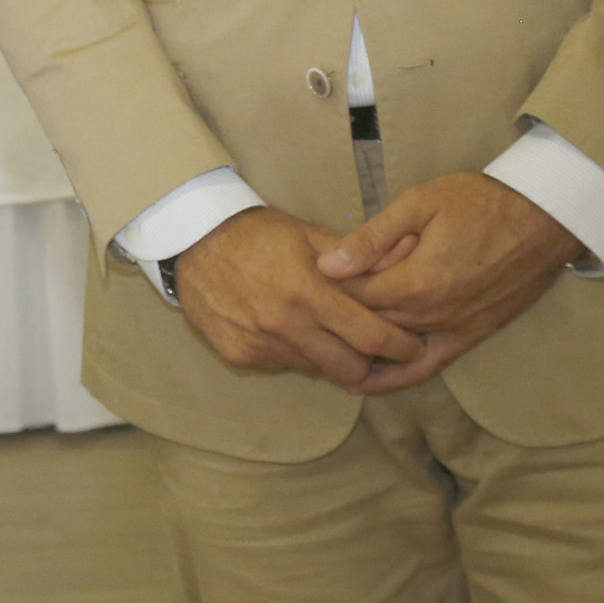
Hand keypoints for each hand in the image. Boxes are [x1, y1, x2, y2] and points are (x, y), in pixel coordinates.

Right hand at [172, 206, 425, 390]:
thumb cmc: (257, 233)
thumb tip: (410, 260)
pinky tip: (288, 329)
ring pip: (317, 369)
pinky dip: (295, 353)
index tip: (413, 345)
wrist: (191, 240)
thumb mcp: (310, 234)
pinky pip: (283, 365)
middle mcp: (284, 324)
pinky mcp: (239, 355)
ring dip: (331, 357)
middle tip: (377, 349)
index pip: (371, 337)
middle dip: (371, 363)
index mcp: (307, 291)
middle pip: (350, 369)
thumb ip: (361, 258)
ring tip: (329, 334)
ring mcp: (260, 344)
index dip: (400, 347)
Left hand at [318, 173, 581, 393]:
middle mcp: (435, 315)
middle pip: (369, 324)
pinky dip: (397, 376)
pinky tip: (368, 381)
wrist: (545, 217)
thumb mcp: (419, 203)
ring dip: (360, 348)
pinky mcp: (473, 337)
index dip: (327, 290)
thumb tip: (328, 264)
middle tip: (306, 312)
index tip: (304, 282)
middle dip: (339, 318)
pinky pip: (429, 367)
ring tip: (322, 349)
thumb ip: (371, 238)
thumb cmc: (481, 202)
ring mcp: (456, 330)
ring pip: (393, 350)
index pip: (354, 298)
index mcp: (417, 281)